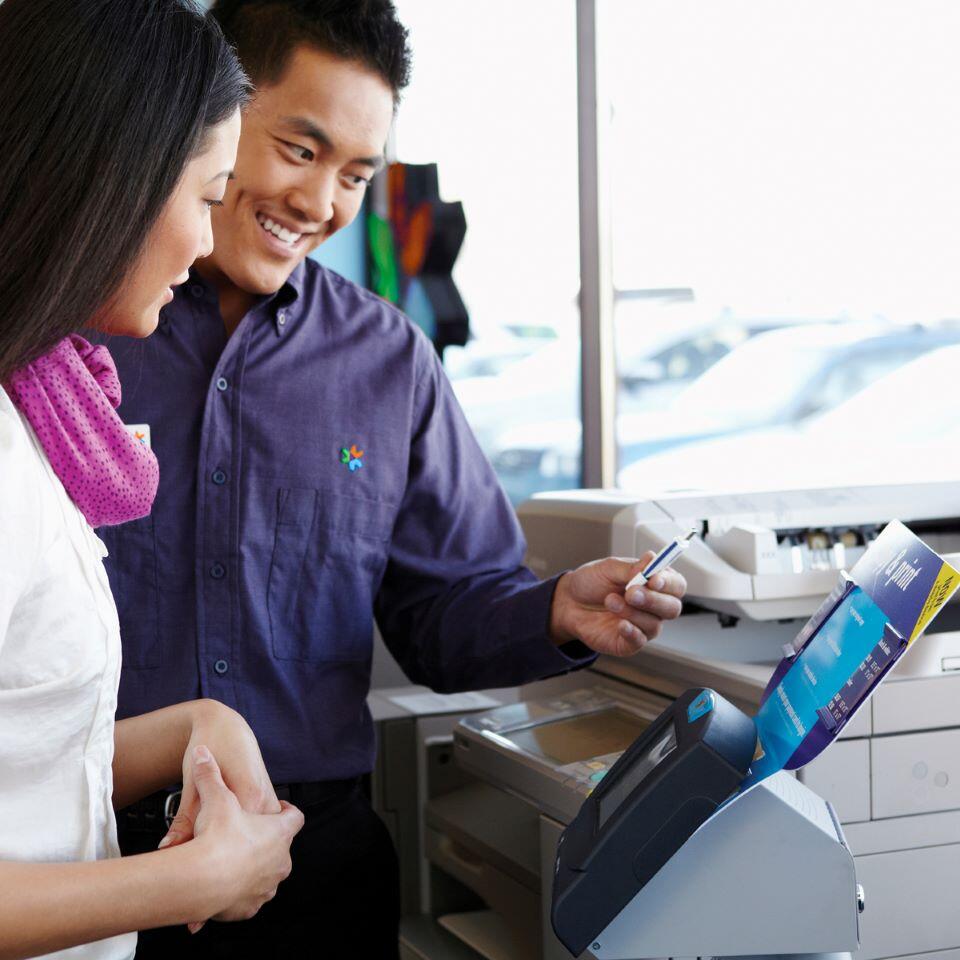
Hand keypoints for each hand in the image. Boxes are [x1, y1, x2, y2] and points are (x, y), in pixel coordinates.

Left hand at [159, 700, 278, 850]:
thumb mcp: (193, 785)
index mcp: (250, 799)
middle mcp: (267, 804)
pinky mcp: (272, 804)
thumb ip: (183, 821)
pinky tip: (228, 835)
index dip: (207, 854)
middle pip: (245, 845)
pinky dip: (246, 840)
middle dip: (223, 855)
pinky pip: (262, 833)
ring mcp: (272, 805)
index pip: (230, 842)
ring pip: (256, 841)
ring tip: (214, 845)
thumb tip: (167, 848)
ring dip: (237, 848)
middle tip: (198, 854)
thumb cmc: (211, 748)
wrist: (227, 726)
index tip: (190, 858)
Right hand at [185, 745, 303, 924]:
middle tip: (245, 834)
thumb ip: (207, 775)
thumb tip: (202, 752)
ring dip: (253, 867)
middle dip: (265, 841)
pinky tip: (222, 883)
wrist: (199, 882)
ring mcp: (266, 887)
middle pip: (280, 847)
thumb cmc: (213, 837)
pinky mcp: (248, 908)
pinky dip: (238, 892)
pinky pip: (248, 898)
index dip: (287, 810)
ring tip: (232, 859)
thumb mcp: (211, 798)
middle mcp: (280, 861)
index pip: (294, 816)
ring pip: (266, 874)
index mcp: (279, 831)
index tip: (280, 807)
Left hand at [549, 552, 686, 656]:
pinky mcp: (629, 642)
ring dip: (632, 612)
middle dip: (653, 600)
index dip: (669, 583)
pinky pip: (639, 641)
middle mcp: (653, 606)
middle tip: (631, 593)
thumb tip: (652, 560)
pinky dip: (631, 632)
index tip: (654, 580)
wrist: (569, 602)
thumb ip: (632, 568)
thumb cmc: (592, 583)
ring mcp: (643, 625)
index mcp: (654, 583)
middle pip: (672, 608)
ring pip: (653, 624)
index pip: (676, 585)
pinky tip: (619, 624)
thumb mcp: (609, 568)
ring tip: (610, 601)